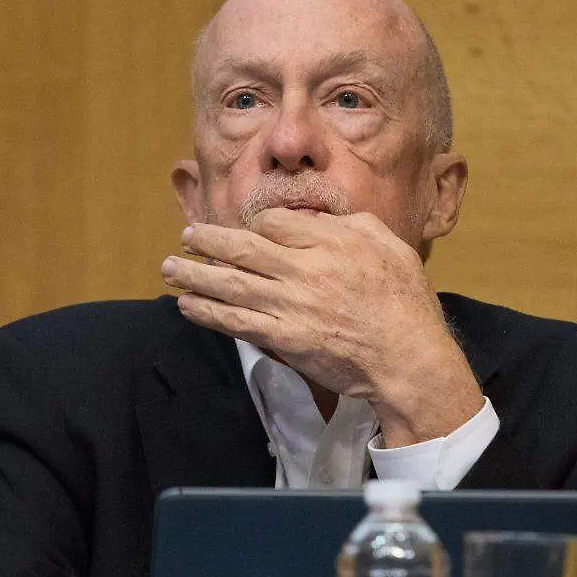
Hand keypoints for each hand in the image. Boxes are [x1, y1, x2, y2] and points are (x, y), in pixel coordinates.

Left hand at [161, 208, 482, 446]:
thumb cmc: (406, 302)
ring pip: (231, 284)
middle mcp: (304, 270)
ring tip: (168, 268)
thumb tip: (323, 218)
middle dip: (209, 240)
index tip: (248, 230)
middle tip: (187, 236)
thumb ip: (354, 225)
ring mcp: (291, 306)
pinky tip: (187, 304)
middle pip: (243, 248)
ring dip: (194, 275)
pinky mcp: (285, 339)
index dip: (256, 224)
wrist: (408, 358)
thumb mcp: (390, 246)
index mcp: (329, 242)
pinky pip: (237, 322)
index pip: (275, 222)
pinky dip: (208, 313)